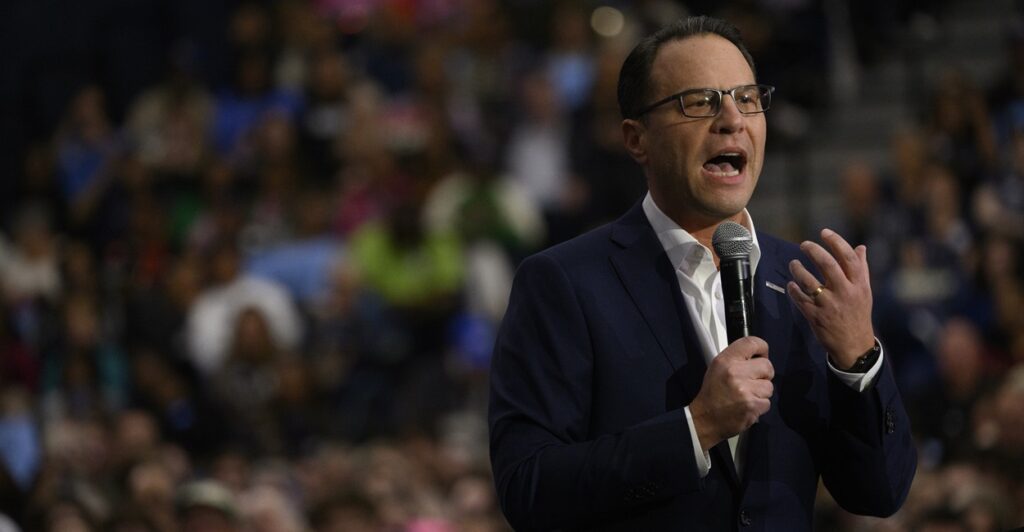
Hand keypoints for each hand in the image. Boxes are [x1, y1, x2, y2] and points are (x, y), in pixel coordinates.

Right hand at [689, 336, 773, 451]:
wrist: (705, 419)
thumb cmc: (713, 392)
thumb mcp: (717, 368)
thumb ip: (736, 359)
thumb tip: (758, 356)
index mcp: (726, 360)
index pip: (752, 343)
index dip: (762, 348)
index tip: (762, 355)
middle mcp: (735, 372)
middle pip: (767, 366)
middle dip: (764, 375)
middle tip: (753, 381)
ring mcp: (745, 390)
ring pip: (769, 386)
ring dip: (761, 393)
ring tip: (747, 396)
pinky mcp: (752, 406)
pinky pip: (767, 402)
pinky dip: (759, 406)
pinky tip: (747, 406)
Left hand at [786, 228, 874, 368]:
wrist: (854, 345)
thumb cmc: (858, 314)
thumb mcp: (865, 292)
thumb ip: (861, 269)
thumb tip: (860, 247)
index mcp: (859, 285)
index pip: (848, 258)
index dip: (836, 242)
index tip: (824, 232)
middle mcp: (845, 293)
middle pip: (828, 265)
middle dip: (814, 251)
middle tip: (804, 245)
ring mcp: (829, 305)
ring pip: (809, 281)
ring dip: (798, 269)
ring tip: (793, 264)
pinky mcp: (815, 317)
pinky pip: (800, 298)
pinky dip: (793, 289)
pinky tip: (791, 284)